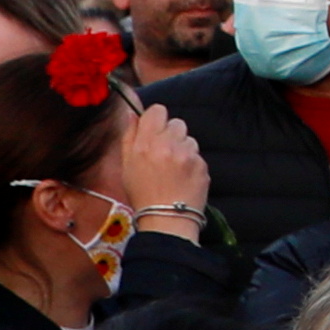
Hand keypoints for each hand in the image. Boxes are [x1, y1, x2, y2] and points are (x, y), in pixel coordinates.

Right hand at [111, 100, 214, 234]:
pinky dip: (192, 163)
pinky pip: (197, 155)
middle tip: (163, 153)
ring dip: (182, 148)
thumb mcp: (126, 165)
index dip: (155, 119)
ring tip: (173, 169)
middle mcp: (169, 144)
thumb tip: (132, 114)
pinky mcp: (202, 164)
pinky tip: (183, 177)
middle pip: (176, 122)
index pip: (158, 110)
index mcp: (147, 142)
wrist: (167, 219)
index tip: (153, 130)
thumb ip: (129, 136)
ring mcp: (188, 154)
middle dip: (170, 134)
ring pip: (189, 139)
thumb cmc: (142, 194)